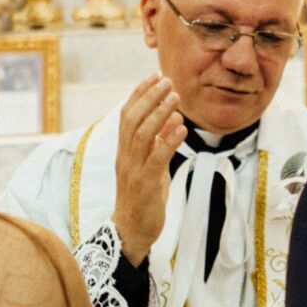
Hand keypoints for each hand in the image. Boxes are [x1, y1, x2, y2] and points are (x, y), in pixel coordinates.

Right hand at [112, 74, 184, 264]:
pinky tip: (181, 127)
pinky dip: (169, 140)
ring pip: (142, 135)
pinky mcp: (145, 185)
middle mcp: (125, 157)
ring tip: (175, 97)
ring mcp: (133, 170)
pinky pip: (156, 158)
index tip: (154, 76)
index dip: (139, 93)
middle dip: (150, 97)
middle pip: (132, 119)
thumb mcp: (151, 166)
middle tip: (167, 80)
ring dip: (160, 113)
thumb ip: (158, 143)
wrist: (132, 231)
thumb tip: (172, 118)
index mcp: (124, 151)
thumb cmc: (143, 198)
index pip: (127, 115)